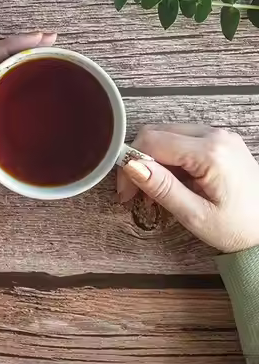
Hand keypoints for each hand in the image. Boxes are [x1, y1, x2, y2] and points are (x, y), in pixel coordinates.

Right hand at [118, 124, 258, 253]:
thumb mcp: (195, 215)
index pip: (152, 141)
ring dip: (152, 159)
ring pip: (166, 134)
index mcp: (211, 152)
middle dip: (139, 161)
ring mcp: (219, 135)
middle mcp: (215, 135)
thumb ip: (162, 187)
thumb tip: (130, 164)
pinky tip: (171, 181)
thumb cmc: (238, 230)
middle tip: (135, 193)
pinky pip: (182, 138)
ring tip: (154, 190)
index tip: (126, 191)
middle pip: (157, 133)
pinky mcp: (220, 140)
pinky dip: (168, 157)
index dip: (130, 163)